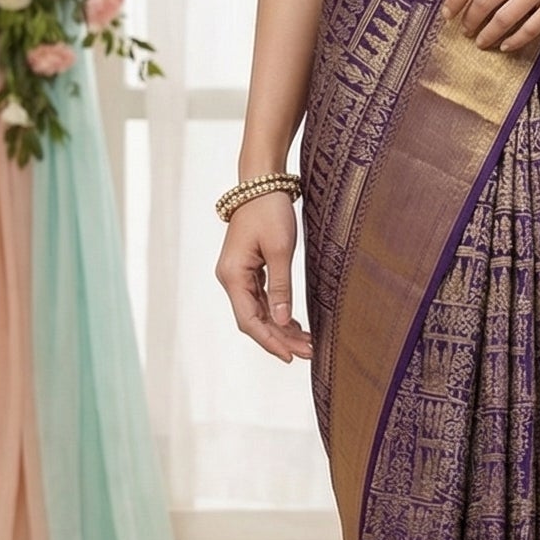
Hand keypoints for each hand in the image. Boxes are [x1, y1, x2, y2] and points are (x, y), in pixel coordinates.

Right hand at [215, 191, 311, 361]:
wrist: (261, 183)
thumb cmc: (270, 211)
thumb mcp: (280, 249)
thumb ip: (281, 287)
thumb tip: (282, 321)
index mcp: (232, 276)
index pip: (249, 320)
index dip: (270, 341)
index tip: (291, 356)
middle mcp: (230, 278)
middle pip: (253, 320)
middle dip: (279, 338)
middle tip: (308, 352)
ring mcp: (237, 275)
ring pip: (258, 311)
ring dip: (280, 328)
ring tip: (307, 343)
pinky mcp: (247, 269)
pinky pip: (260, 299)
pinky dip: (277, 313)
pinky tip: (294, 324)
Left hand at [440, 0, 539, 52]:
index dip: (456, 0)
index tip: (447, 14)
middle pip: (484, 1)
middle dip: (470, 20)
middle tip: (465, 30)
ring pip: (504, 18)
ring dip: (488, 34)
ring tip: (481, 41)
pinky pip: (530, 28)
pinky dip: (514, 40)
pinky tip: (506, 45)